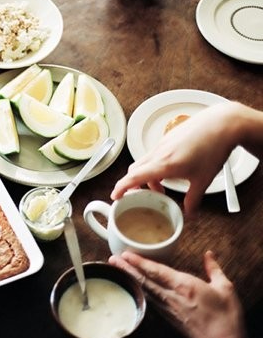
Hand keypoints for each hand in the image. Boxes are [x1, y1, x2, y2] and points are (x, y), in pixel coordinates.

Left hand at [109, 251, 245, 337]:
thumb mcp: (226, 289)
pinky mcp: (168, 318)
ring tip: (119, 269)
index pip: (156, 271)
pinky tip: (135, 287)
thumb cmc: (226, 318)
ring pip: (145, 290)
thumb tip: (209, 255)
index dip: (139, 262)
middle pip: (144, 280)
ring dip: (131, 278)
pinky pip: (151, 300)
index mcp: (185, 286)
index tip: (126, 254)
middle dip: (127, 269)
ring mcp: (168, 308)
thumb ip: (214, 269)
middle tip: (113, 259)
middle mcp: (172, 296)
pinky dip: (141, 291)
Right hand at [111, 102, 243, 214]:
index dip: (121, 188)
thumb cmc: (213, 148)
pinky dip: (155, 165)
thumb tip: (188, 213)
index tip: (115, 196)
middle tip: (143, 195)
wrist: (222, 124)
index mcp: (164, 165)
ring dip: (147, 175)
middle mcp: (158, 153)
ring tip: (162, 186)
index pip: (134, 177)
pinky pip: (153, 154)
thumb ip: (193, 199)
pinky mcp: (167, 138)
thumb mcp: (204, 179)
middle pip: (135, 170)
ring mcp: (162, 144)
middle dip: (135, 184)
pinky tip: (171, 170)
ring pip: (144, 162)